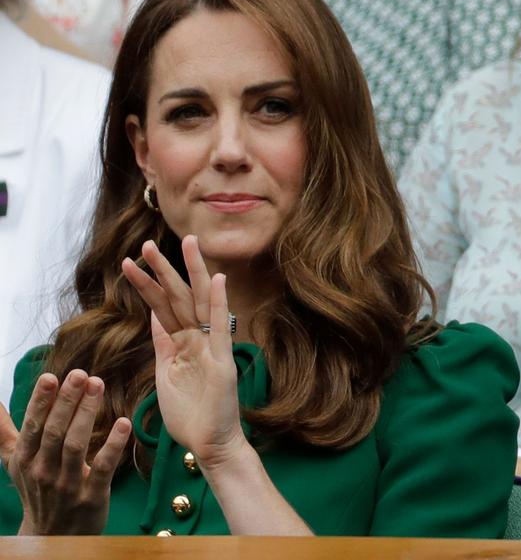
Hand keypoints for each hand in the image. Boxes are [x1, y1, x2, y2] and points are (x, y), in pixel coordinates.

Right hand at [0, 370, 130, 534]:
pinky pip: (103, 468)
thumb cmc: (36, 489)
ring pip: (75, 445)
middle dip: (67, 401)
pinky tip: (124, 423)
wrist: (52, 536)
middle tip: (82, 374)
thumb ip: (4, 432)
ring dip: (87, 414)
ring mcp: (66, 484)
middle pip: (54, 431)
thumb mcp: (15, 462)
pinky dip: (113, 445)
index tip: (52, 376)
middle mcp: (42, 470)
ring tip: (98, 386)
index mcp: (25, 459)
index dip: (41, 401)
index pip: (32, 426)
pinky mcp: (91, 495)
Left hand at [122, 236, 247, 471]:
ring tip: (180, 245)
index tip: (133, 261)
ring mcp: (211, 348)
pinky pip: (219, 329)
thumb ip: (163, 344)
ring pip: (197, 304)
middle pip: (179, 297)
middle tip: (147, 244)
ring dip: (188, 274)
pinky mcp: (222, 362)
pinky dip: (219, 304)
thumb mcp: (167, 373)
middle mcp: (198, 339)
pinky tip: (218, 280)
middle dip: (163, 270)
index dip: (147, 284)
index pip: (163, 306)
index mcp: (182, 343)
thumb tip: (154, 318)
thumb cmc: (189, 414)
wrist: (210, 443)